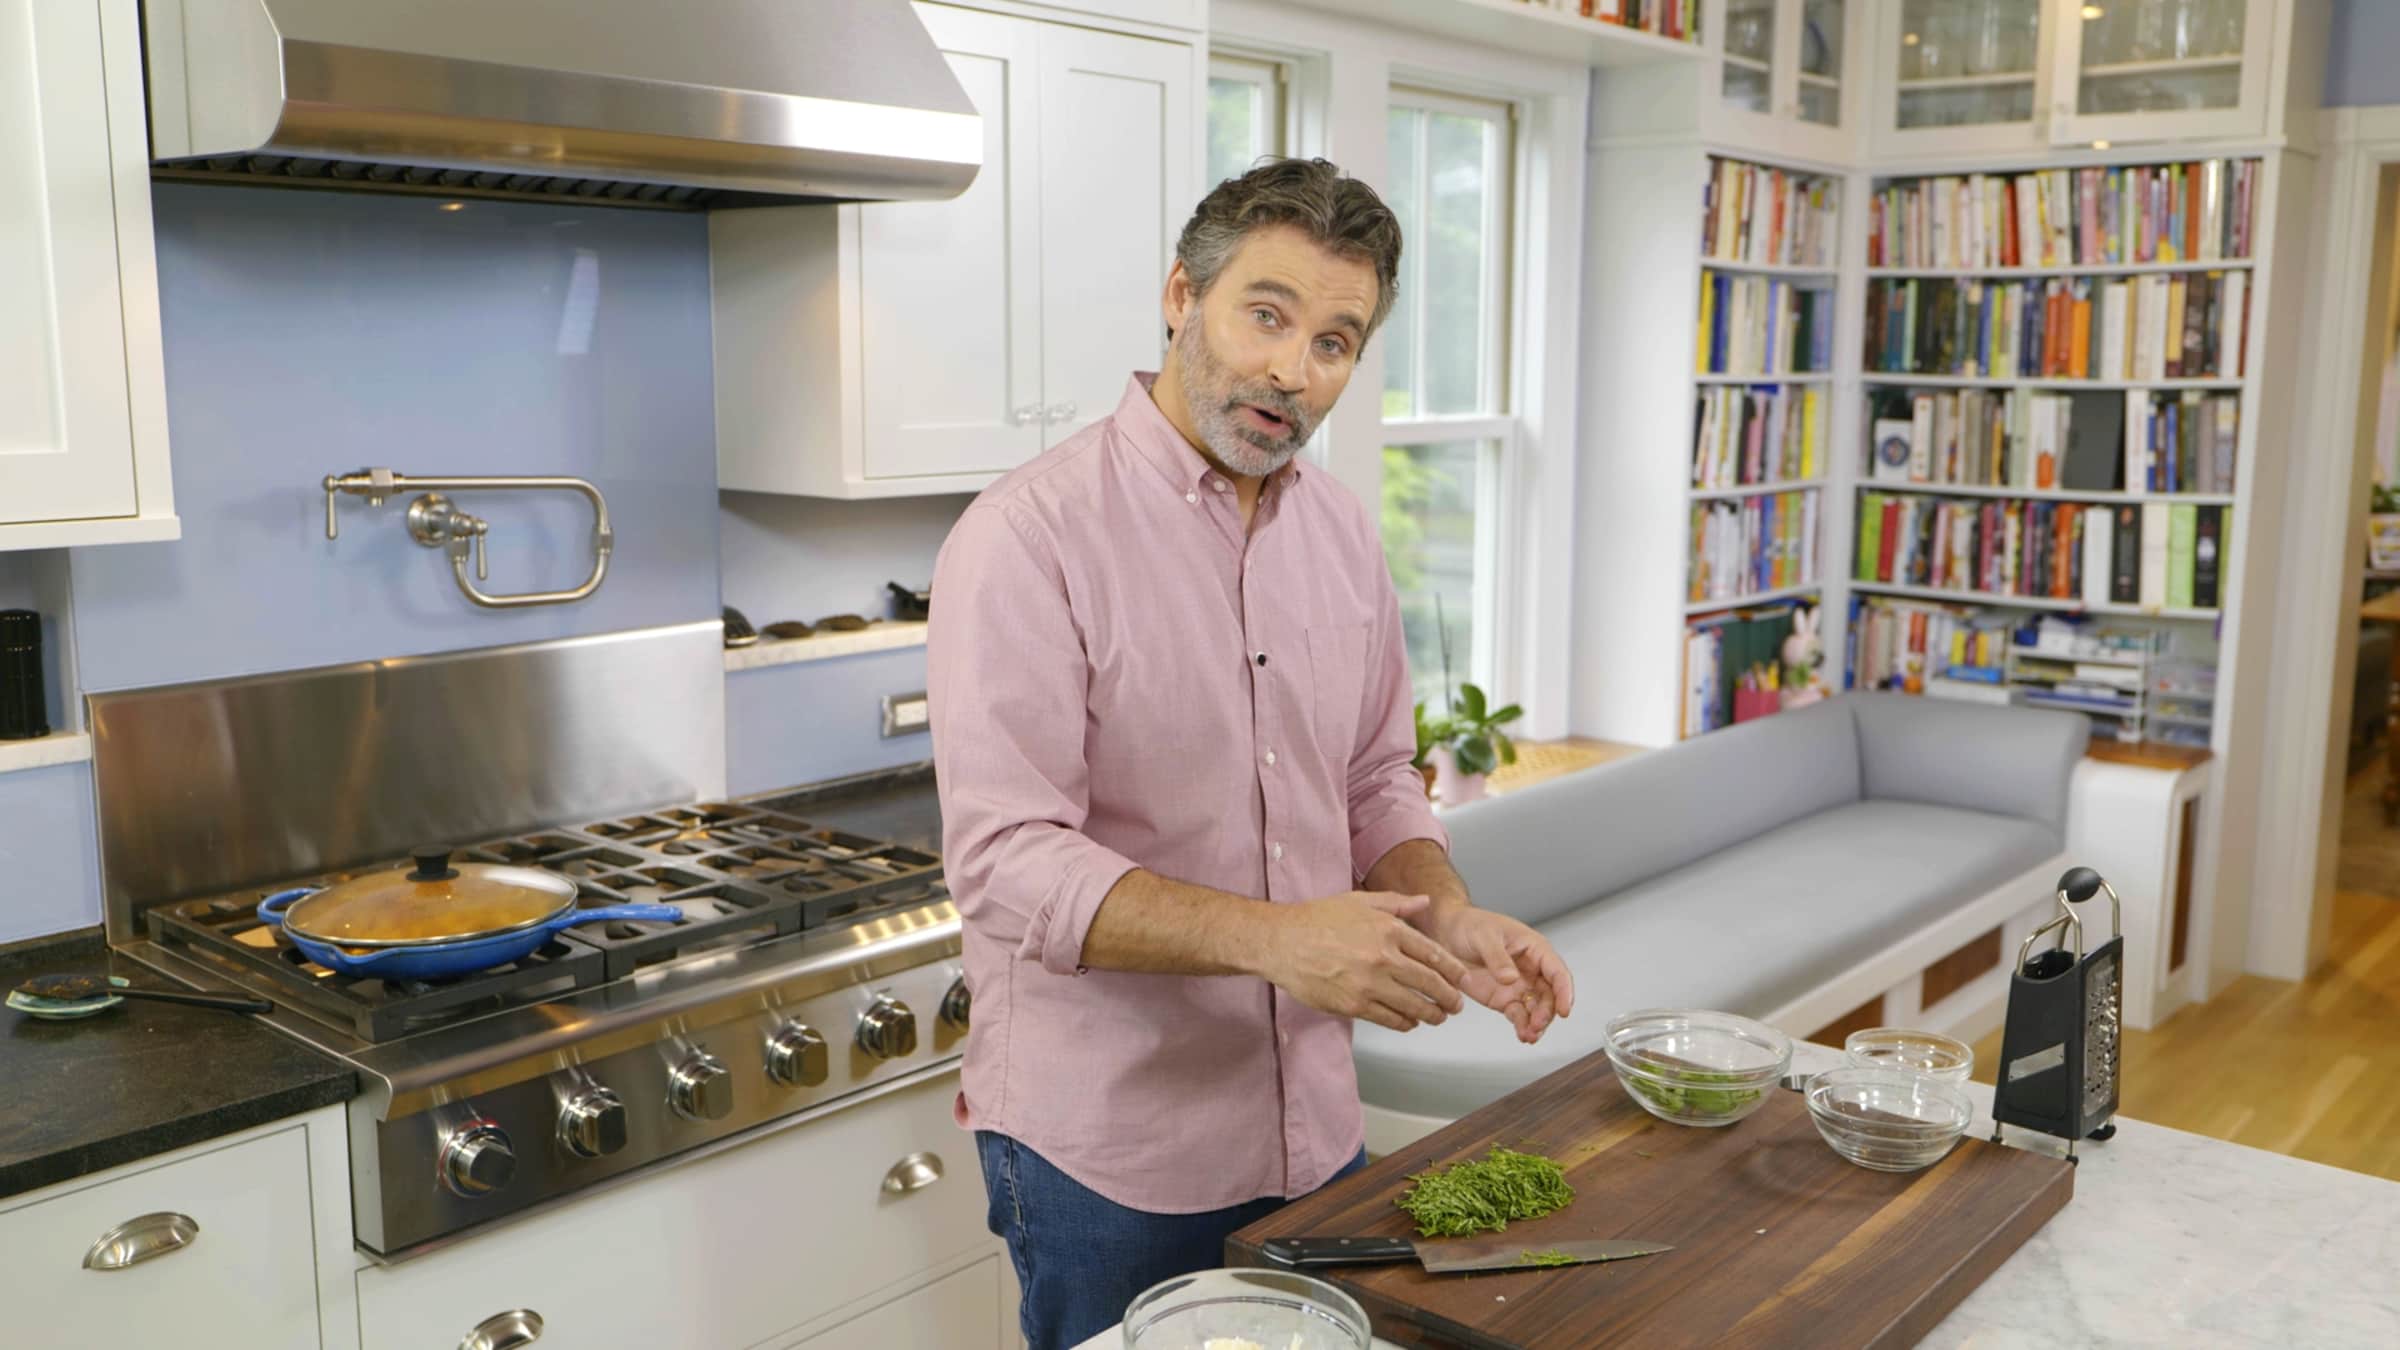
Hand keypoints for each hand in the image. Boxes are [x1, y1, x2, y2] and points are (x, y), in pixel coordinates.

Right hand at [1255, 892, 1470, 1032]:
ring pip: (1413, 1006)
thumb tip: (1425, 902)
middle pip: (1430, 983)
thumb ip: (1396, 903)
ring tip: (1437, 1017)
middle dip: (1448, 998)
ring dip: (1431, 1015)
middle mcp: (1383, 957)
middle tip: (1456, 1005)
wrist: (1281, 941)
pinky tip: (1409, 1022)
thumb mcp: (1359, 901)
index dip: (1453, 971)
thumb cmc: (1317, 918)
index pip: (1434, 954)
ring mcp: (1369, 983)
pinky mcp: (1354, 1005)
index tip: (1462, 980)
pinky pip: (1390, 1019)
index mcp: (1388, 929)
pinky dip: (1405, 1023)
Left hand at [1424, 907, 1574, 1044]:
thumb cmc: (1469, 925)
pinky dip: (1523, 1026)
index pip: (1557, 971)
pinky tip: (1523, 1035)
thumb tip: (1511, 979)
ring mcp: (1519, 986)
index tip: (1564, 1010)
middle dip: (1548, 1012)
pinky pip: (1519, 1015)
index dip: (1564, 991)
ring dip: (1537, 1024)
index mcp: (1534, 948)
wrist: (1446, 934)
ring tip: (1529, 1036)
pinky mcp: (1504, 999)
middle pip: (1550, 995)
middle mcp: (1531, 969)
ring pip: (1537, 1009)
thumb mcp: (1483, 936)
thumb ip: (1497, 957)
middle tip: (1537, 1025)